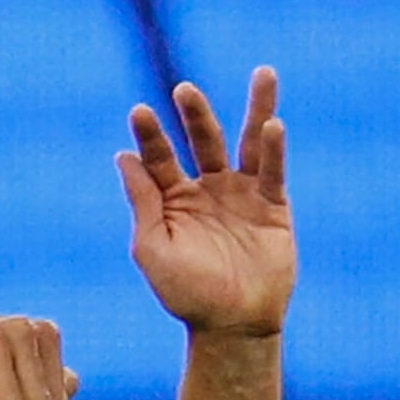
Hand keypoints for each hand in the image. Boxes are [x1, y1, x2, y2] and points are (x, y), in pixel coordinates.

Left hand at [118, 68, 294, 338]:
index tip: (140, 112)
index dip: (150, 135)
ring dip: (256, 108)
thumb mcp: (153, 248)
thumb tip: (123, 156)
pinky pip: (273, 172)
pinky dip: (275, 148)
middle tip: (184, 89)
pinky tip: (275, 125)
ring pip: (249, 142)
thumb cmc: (186, 294)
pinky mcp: (274, 207)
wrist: (231, 326)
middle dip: (195, 114)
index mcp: (173, 198)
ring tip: (264, 72)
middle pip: (203, 139)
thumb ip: (143, 201)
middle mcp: (208, 188)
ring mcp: (242, 195)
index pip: (159, 157)